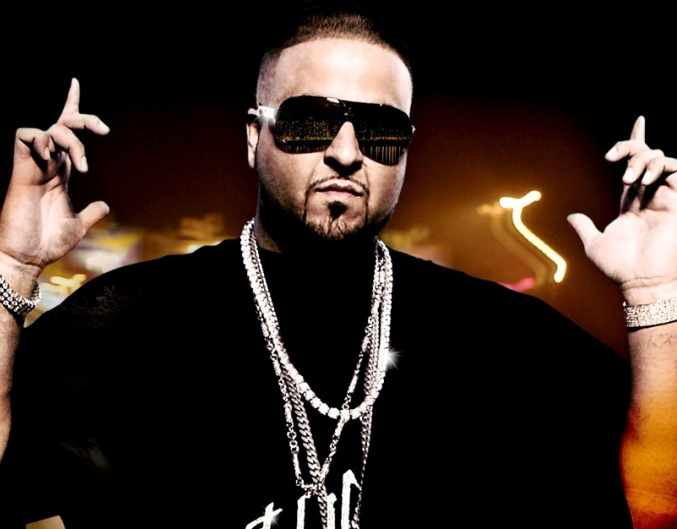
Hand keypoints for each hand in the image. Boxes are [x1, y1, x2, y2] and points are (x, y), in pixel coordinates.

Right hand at [0, 79, 109, 289]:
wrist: (28, 257)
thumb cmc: (48, 242)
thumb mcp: (78, 224)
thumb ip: (91, 213)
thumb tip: (104, 205)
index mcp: (60, 173)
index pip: (66, 134)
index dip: (71, 108)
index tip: (75, 83)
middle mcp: (48, 165)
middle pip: (62, 125)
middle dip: (83, 117)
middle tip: (105, 130)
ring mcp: (34, 166)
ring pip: (50, 130)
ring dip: (71, 139)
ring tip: (81, 165)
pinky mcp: (21, 171)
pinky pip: (24, 137)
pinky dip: (41, 138)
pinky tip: (52, 157)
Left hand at [568, 117, 676, 304]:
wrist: (640, 281)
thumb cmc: (619, 267)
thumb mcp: (595, 244)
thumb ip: (585, 227)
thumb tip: (571, 216)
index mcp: (632, 203)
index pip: (635, 166)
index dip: (636, 143)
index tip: (639, 121)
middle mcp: (650, 197)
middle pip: (646, 156)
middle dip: (630, 147)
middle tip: (612, 157)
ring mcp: (665, 198)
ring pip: (660, 159)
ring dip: (642, 159)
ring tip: (629, 178)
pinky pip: (676, 170)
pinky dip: (660, 166)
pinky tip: (645, 179)